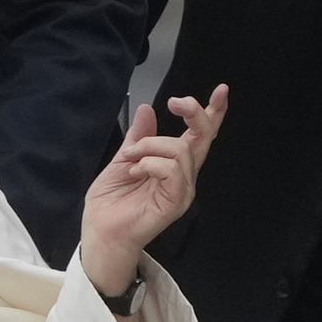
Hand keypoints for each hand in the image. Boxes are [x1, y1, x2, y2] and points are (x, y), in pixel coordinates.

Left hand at [80, 86, 228, 297]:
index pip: (200, 136)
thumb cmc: (110, 203)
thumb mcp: (123, 160)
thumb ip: (138, 137)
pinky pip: (172, 170)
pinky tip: (136, 171)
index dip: (213, 112)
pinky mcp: (175, 202)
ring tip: (131, 160)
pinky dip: (150, 163)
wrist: (100, 231)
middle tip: (175, 102)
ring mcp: (182, 190)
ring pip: (181, 150)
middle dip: (195, 113)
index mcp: (173, 165)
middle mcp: (183, 176)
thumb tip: (147, 109)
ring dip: (150, 146)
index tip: (221, 90)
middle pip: (203, 138)